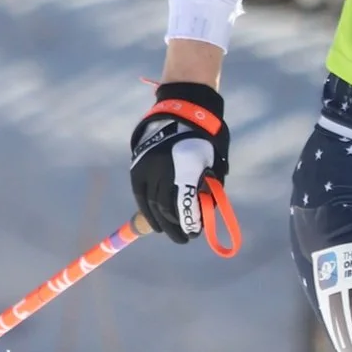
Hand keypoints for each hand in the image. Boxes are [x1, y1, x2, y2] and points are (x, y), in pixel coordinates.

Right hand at [129, 82, 239, 252]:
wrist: (181, 113)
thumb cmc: (205, 140)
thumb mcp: (213, 163)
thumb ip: (208, 188)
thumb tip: (202, 215)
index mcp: (186, 166)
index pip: (184, 203)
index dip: (189, 221)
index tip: (195, 233)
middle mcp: (164, 168)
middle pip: (166, 206)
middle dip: (176, 225)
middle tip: (184, 238)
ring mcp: (147, 167)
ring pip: (151, 203)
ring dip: (161, 222)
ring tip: (170, 232)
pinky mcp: (138, 167)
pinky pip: (140, 195)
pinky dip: (147, 211)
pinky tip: (154, 223)